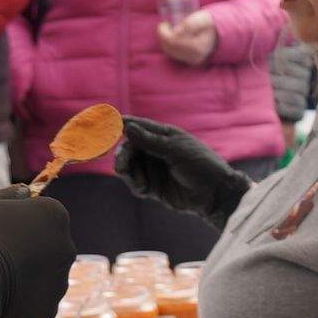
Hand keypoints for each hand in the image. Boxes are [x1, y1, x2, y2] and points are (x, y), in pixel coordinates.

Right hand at [0, 186, 76, 317]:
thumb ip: (7, 195)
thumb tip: (26, 191)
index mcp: (54, 216)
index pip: (41, 214)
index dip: (15, 220)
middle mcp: (67, 249)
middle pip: (45, 246)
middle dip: (23, 249)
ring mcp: (58, 283)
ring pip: (40, 277)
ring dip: (22, 277)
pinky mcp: (46, 313)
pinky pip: (31, 304)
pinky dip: (17, 303)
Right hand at [114, 113, 250, 225]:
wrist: (214, 193)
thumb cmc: (201, 165)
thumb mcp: (176, 150)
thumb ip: (150, 141)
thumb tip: (127, 126)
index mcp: (164, 135)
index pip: (138, 125)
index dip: (121, 124)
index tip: (104, 125)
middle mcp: (156, 150)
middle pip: (128, 147)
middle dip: (122, 155)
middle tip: (122, 165)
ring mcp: (153, 168)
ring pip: (128, 166)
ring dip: (127, 172)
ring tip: (137, 181)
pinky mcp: (153, 186)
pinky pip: (134, 182)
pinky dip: (135, 184)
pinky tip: (144, 189)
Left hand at [155, 6, 220, 66]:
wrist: (217, 33)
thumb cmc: (208, 23)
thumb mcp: (202, 19)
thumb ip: (191, 24)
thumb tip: (176, 31)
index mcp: (198, 47)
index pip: (172, 41)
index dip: (164, 32)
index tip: (164, 22)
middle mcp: (195, 57)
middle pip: (169, 47)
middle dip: (162, 35)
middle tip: (164, 25)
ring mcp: (192, 60)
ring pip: (169, 51)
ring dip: (164, 40)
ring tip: (167, 30)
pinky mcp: (190, 61)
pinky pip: (172, 54)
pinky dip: (168, 45)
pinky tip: (171, 38)